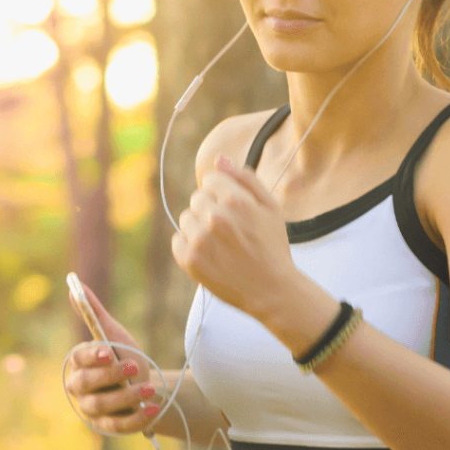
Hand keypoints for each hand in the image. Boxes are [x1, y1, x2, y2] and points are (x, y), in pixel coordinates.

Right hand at [66, 279, 160, 435]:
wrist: (146, 386)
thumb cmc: (125, 357)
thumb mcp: (114, 335)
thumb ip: (94, 314)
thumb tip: (74, 284)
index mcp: (79, 364)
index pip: (79, 360)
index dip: (92, 356)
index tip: (108, 351)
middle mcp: (80, 389)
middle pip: (86, 384)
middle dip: (110, 376)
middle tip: (134, 366)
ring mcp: (92, 410)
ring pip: (102, 406)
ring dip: (126, 398)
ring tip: (149, 389)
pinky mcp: (108, 427)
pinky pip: (119, 426)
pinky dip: (136, 418)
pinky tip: (153, 408)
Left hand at [171, 154, 296, 320]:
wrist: (272, 290)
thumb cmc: (272, 247)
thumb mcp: (270, 207)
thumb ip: (244, 179)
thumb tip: (219, 158)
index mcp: (236, 200)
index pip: (210, 179)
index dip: (222, 193)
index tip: (233, 210)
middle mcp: (215, 218)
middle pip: (197, 198)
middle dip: (210, 210)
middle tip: (229, 231)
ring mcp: (200, 240)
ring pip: (186, 219)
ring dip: (198, 228)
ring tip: (220, 244)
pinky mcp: (190, 260)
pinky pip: (177, 241)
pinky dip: (189, 247)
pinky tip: (210, 255)